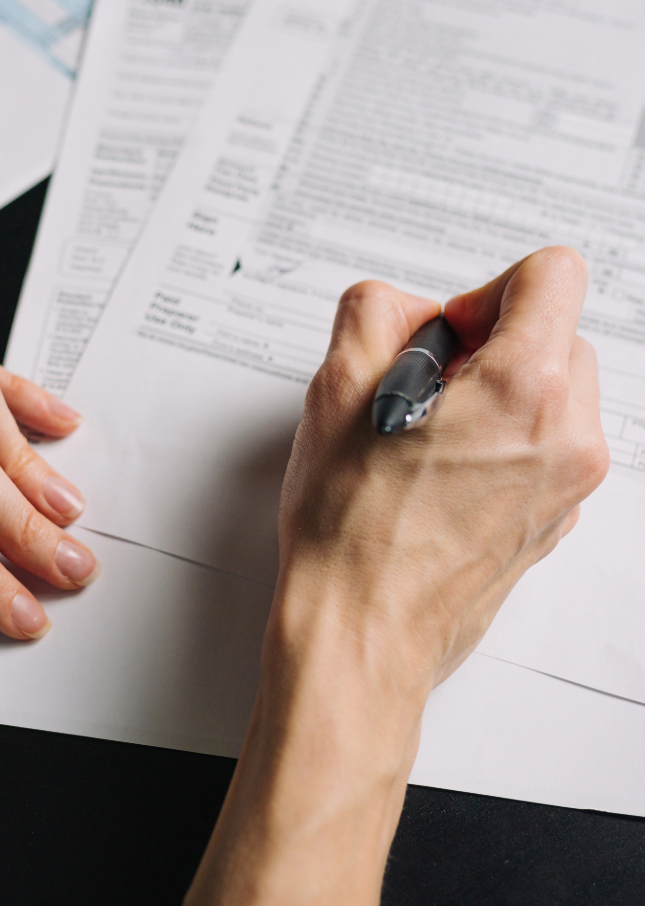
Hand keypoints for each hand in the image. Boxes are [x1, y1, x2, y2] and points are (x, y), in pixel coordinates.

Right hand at [274, 246, 608, 694]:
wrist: (362, 630)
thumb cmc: (351, 533)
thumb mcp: (335, 387)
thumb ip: (375, 312)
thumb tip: (411, 314)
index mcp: (526, 392)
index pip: (553, 274)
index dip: (484, 291)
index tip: (446, 335)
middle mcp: (568, 438)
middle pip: (555, 333)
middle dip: (487, 346)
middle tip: (421, 391)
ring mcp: (569, 486)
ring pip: (551, 392)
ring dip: (494, 394)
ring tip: (423, 440)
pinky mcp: (553, 519)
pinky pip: (543, 446)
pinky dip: (500, 441)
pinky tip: (434, 476)